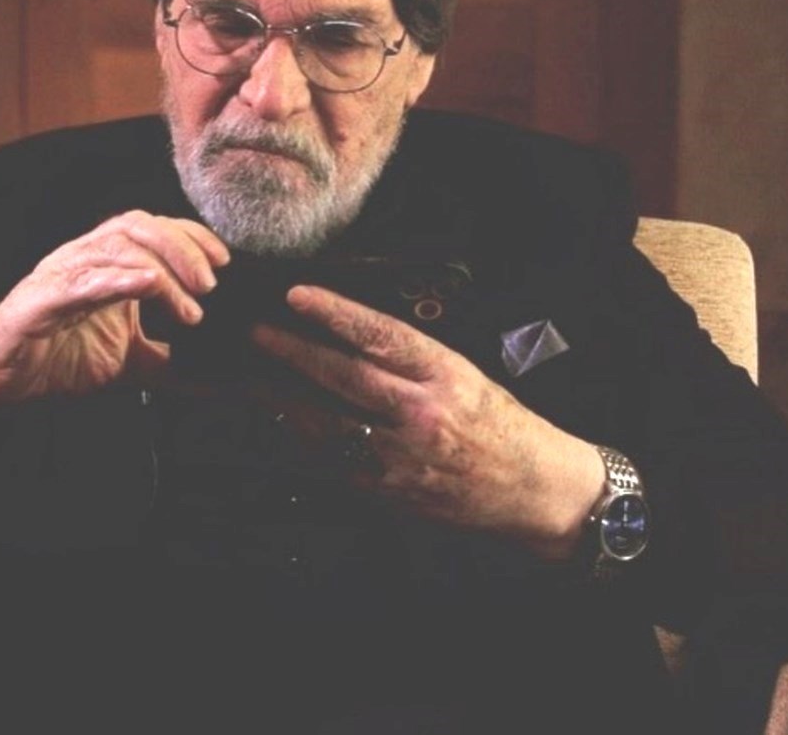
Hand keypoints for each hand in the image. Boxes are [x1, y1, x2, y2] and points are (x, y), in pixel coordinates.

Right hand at [0, 212, 228, 416]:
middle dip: (182, 247)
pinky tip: (146, 285)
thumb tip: (217, 377)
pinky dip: (115, 279)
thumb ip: (169, 363)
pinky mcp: (37, 301)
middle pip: (138, 225)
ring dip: (160, 267)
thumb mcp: (127, 362)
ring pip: (113, 247)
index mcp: (104, 264)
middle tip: (211, 283)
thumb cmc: (55, 360)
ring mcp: (60, 275)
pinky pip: (78, 281)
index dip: (190, 236)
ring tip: (190, 301)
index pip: (153, 228)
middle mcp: (83, 259)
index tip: (224, 261)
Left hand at [252, 285, 604, 559]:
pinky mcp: (391, 492)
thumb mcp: (465, 374)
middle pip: (344, 376)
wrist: (536, 490)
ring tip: (251, 380)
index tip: (297, 295)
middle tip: (257, 332)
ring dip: (283, 400)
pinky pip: (334, 465)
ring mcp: (403, 457)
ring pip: (328, 423)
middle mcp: (422, 413)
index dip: (335, 313)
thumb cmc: (502, 425)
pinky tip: (277, 429)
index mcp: (445, 374)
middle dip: (293, 351)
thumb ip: (412, 357)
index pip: (381, 335)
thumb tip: (351, 331)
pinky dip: (300, 445)